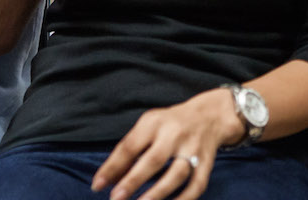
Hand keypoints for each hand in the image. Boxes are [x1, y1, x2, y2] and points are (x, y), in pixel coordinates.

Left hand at [91, 88, 244, 199]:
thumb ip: (128, 151)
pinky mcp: (207, 163)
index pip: (131, 145)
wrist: (209, 115)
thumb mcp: (147, 127)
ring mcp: (193, 149)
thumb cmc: (169, 124)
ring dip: (158, 193)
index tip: (97, 185)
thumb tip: (106, 181)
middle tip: (116, 198)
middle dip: (134, 180)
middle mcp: (175, 134)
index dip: (113, 166)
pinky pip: (196, 185)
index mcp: (155, 123)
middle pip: (155, 159)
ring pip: (177, 175)